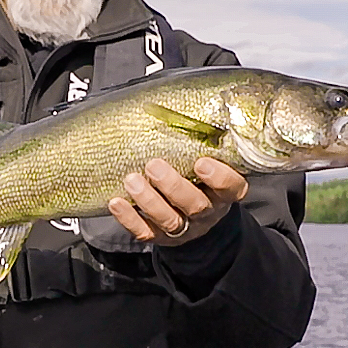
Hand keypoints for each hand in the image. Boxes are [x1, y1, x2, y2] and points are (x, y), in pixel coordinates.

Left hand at [108, 158, 248, 245]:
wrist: (195, 218)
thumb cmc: (199, 178)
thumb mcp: (209, 162)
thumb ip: (201, 144)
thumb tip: (176, 109)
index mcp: (224, 192)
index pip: (232, 188)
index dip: (219, 177)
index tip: (201, 162)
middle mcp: (207, 212)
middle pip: (195, 205)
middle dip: (173, 186)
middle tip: (154, 166)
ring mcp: (184, 228)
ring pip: (170, 220)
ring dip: (148, 200)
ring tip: (131, 180)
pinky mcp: (161, 238)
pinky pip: (145, 232)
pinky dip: (129, 218)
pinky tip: (116, 202)